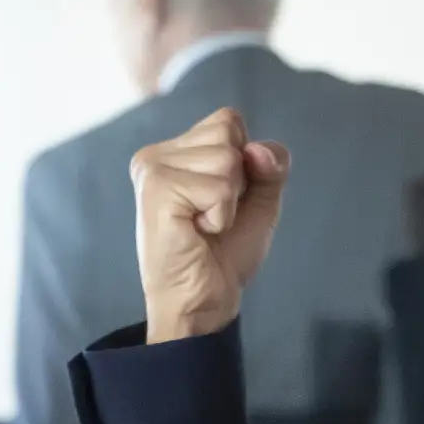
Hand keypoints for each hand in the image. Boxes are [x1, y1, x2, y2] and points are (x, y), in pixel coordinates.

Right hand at [130, 108, 290, 342]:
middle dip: (237, 181)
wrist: (203, 303)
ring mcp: (152, 169)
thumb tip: (257, 149)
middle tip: (211, 216)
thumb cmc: (223, 254)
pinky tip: (197, 232)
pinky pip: (220, 187)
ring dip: (229, 202)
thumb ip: (271, 164)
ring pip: (228, 160)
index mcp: (174, 151)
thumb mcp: (259, 200)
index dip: (245, 162)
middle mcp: (156, 154)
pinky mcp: (157, 189)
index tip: (221, 201)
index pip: (229, 120)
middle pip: (229, 134)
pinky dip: (222, 216)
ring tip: (203, 226)